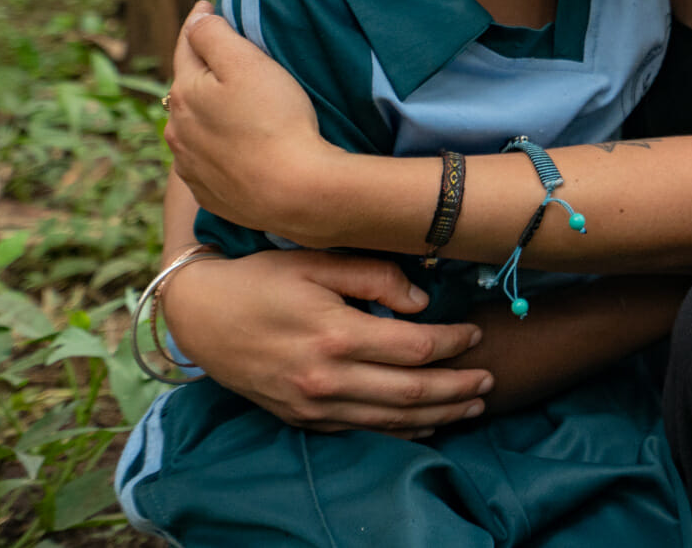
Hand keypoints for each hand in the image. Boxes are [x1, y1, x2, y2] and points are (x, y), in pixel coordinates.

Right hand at [158, 249, 493, 435]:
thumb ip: (373, 275)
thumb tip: (421, 302)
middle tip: (490, 380)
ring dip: (437, 415)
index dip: (452, 344)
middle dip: (457, 387)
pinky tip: (424, 424)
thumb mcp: (316, 260)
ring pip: (390, 419)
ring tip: (471, 406)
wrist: (201, 315)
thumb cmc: (262, 278)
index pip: (413, 348)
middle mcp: (326, 378)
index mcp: (335, 335)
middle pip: (410, 392)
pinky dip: (399, 431)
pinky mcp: (301, 418)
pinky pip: (361, 431)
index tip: (475, 334)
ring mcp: (312, 404)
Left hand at [164, 3, 346, 242]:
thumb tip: (196, 19)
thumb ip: (214, 35)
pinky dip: (215, 149)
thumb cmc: (276, 120)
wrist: (294, 191)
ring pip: (192, 128)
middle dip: (200, 71)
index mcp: (184, 92)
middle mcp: (177, 130)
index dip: (199, 22)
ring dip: (204, 113)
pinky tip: (234, 148)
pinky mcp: (209, 193)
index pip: (187, 46)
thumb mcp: (247, 63)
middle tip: (223, 58)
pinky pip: (206, 162)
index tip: (207, 5)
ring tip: (227, 106)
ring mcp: (190, 166)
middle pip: (186, 89)